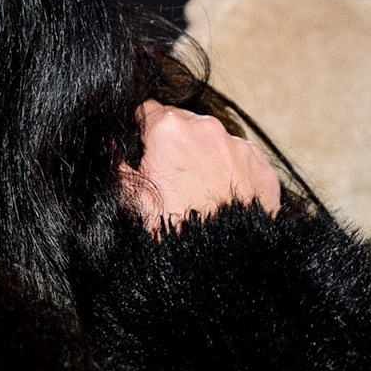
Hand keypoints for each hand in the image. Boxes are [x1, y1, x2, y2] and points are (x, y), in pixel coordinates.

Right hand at [120, 100, 280, 233]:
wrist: (221, 261)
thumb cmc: (173, 229)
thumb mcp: (131, 198)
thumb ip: (115, 162)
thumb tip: (110, 142)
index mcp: (169, 129)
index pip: (146, 109)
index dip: (141, 129)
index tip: (143, 147)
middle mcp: (206, 128)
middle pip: (182, 120)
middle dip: (174, 140)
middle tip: (171, 173)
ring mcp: (238, 145)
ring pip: (213, 138)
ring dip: (204, 152)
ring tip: (198, 187)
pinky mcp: (261, 165)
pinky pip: (240, 155)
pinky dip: (231, 167)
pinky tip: (222, 192)